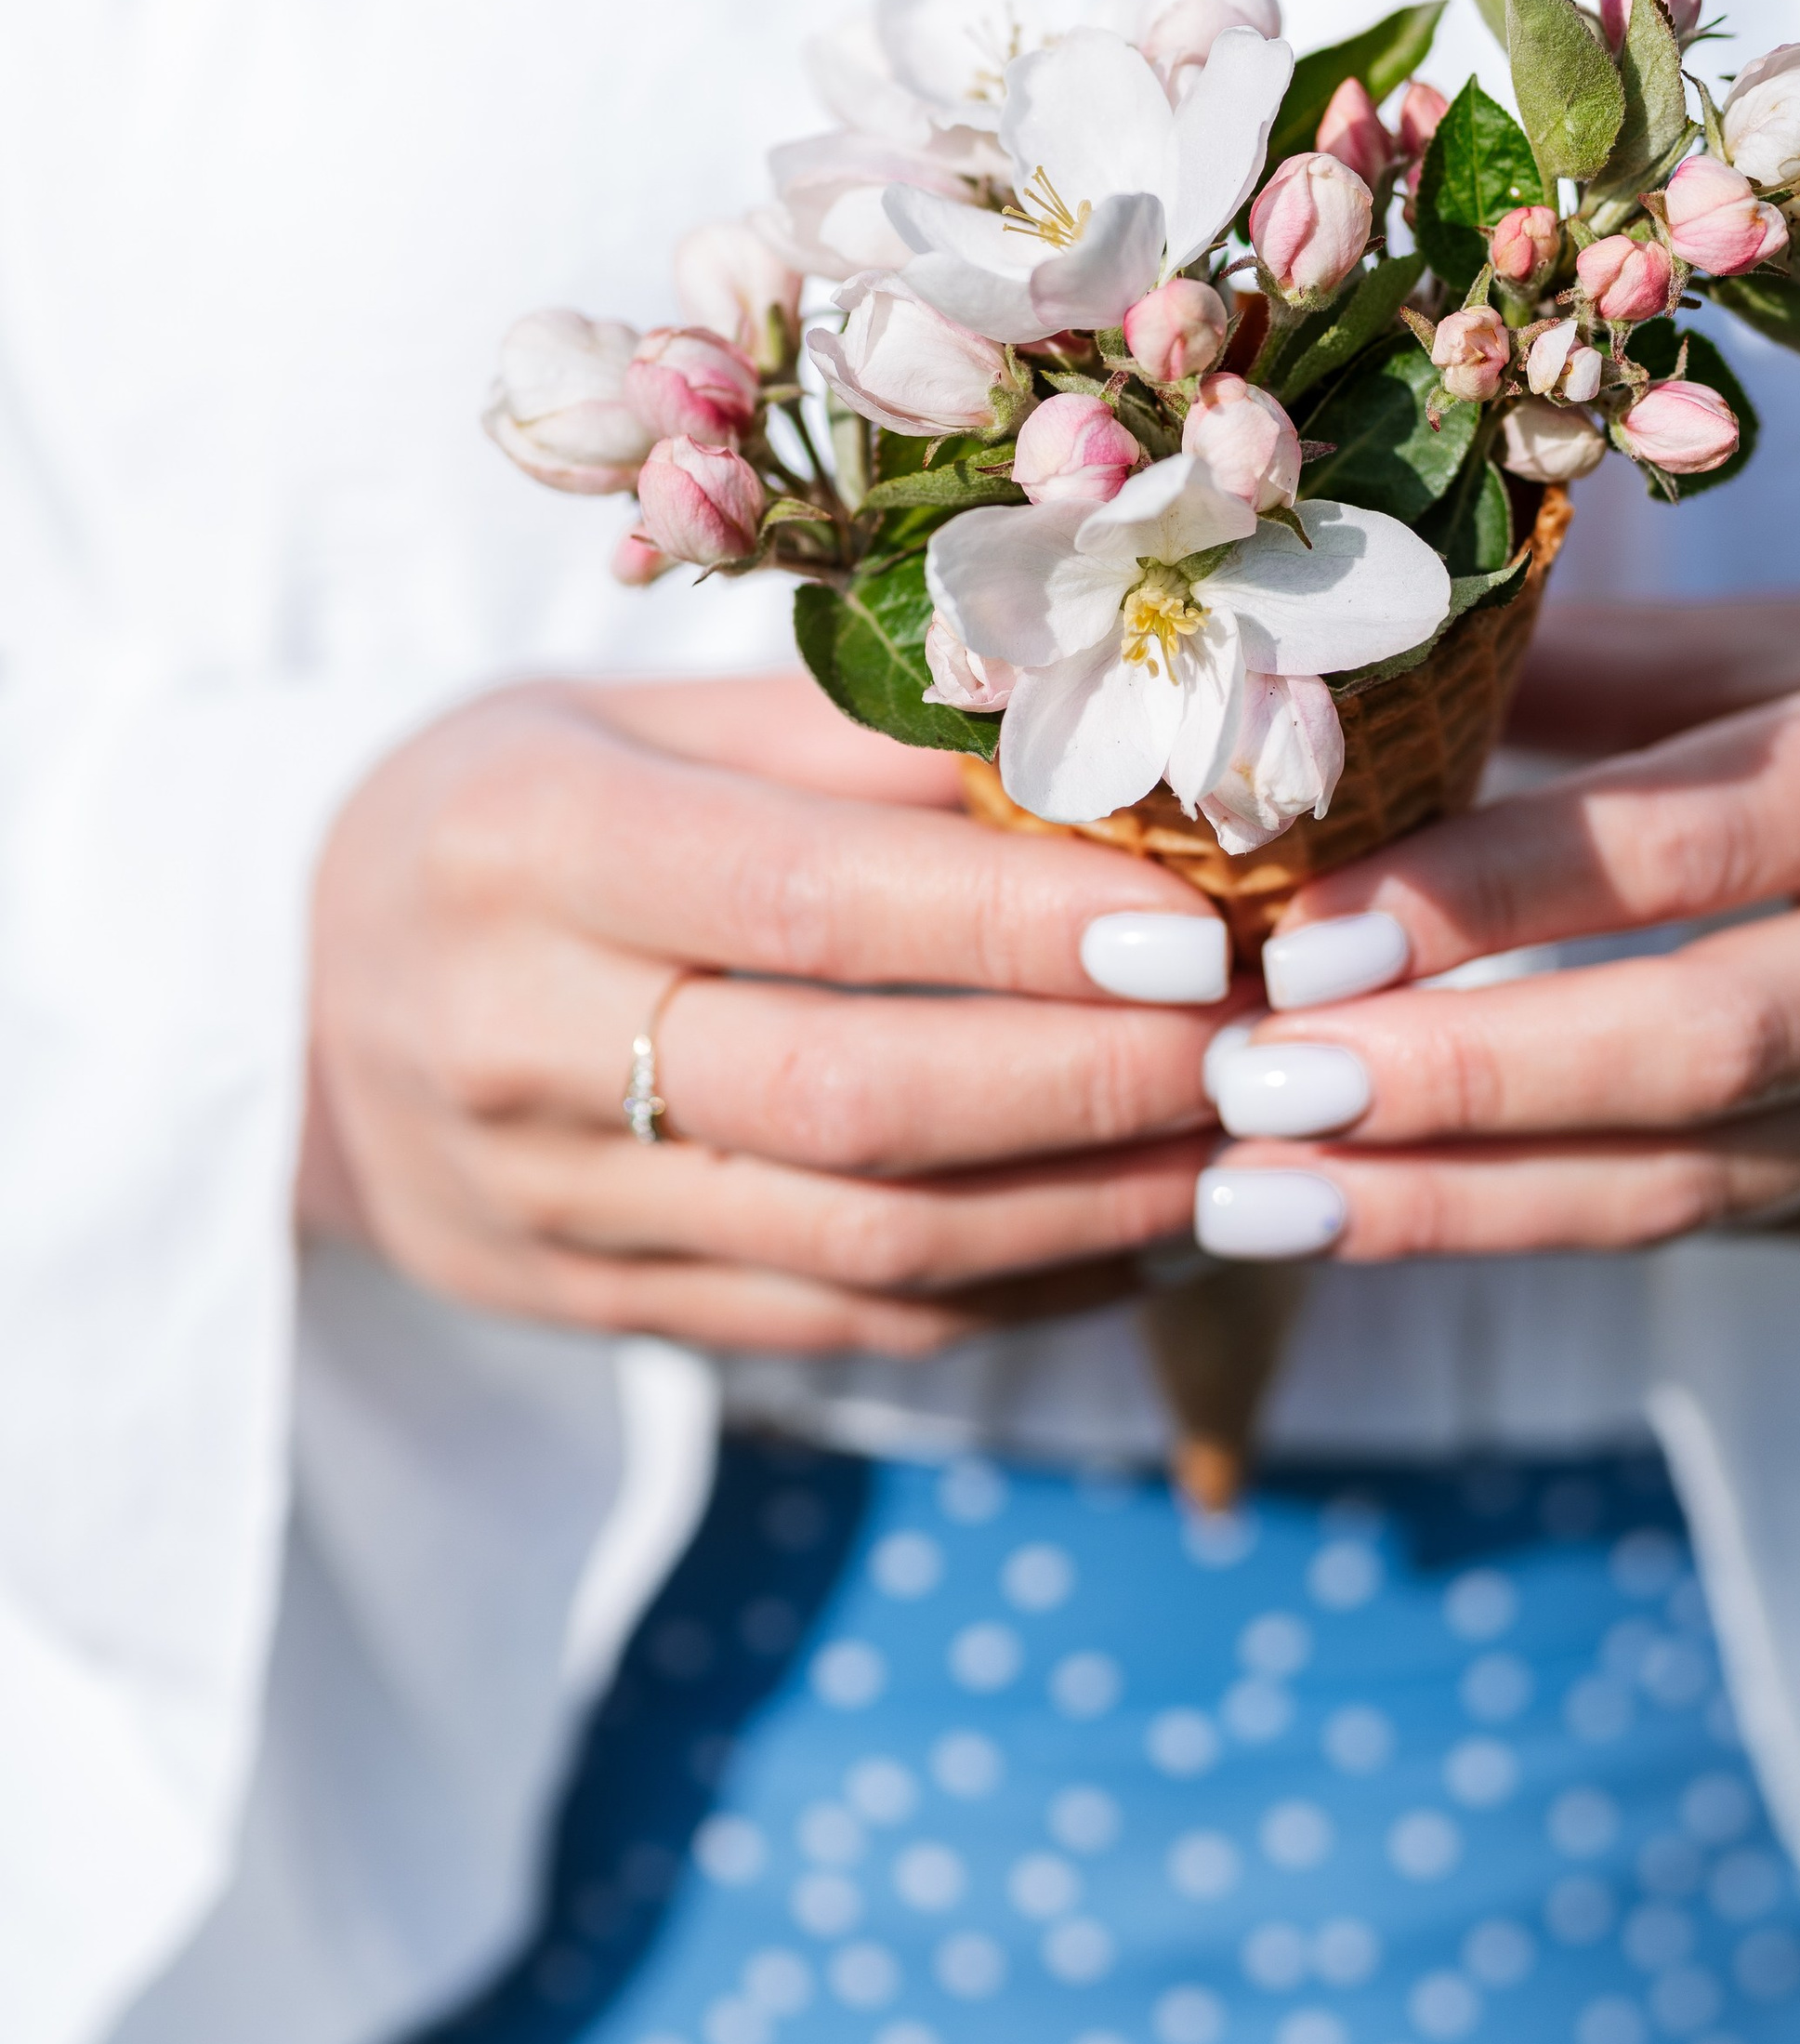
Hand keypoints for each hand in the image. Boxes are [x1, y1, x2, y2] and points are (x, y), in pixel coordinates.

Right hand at [303, 674, 1233, 1355]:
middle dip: (1092, 1084)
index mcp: (525, 845)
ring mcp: (550, 1205)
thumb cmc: (515, 811)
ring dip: (1093, 1212)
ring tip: (1257, 1156)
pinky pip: (842, 1327)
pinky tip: (1153, 1234)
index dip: (1013, 926)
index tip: (1196, 926)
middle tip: (1269, 1050)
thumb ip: (853, 734)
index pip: (800, 901)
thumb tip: (1115, 742)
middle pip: (849, 1100)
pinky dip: (1020, 1292)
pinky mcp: (596, 1310)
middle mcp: (520, 1039)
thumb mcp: (634, 716)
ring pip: (864, 1247)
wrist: (286, 1004)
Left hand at [1196, 595, 1799, 1260]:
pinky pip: (1705, 1219)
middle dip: (1459, 1077)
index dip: (1486, 897)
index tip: (1293, 931)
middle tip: (1253, 1084)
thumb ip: (1598, 671)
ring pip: (1695, 1173)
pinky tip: (1372, 1212)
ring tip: (1259, 1193)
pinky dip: (1527, 1222)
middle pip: (1703, 1036)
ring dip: (1458, 1197)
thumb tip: (1339, 684)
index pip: (1690, 840)